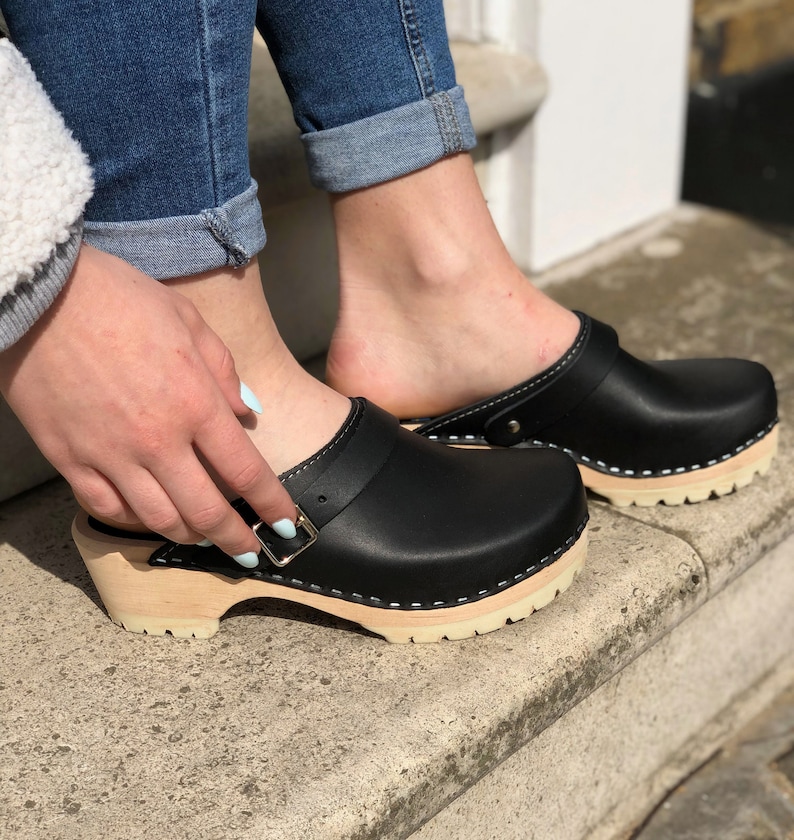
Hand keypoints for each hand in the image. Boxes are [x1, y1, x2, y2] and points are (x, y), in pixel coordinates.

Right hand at [0, 244, 295, 558]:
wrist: (39, 292)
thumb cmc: (118, 298)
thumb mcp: (188, 321)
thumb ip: (224, 370)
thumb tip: (245, 411)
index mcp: (194, 403)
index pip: (246, 471)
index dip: (272, 506)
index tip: (286, 525)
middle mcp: (157, 440)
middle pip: (206, 510)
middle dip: (235, 539)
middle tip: (250, 553)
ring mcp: (110, 454)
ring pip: (157, 518)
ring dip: (188, 535)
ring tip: (203, 539)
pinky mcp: (68, 458)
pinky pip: (105, 507)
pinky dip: (131, 521)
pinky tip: (146, 519)